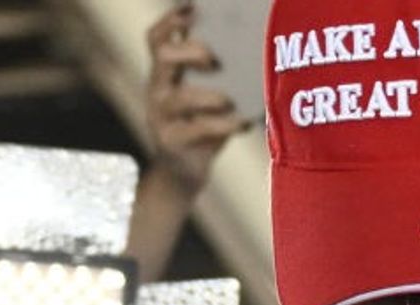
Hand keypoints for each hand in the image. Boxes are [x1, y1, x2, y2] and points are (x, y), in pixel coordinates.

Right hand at [146, 4, 250, 194]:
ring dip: (209, 95)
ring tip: (229, 100)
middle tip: (214, 58)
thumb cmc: (203, 125)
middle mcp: (157, 90)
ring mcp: (160, 116)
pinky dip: (224, 125)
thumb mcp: (206, 96)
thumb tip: (263, 49)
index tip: (193, 9)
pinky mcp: (172, 141)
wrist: (183, 173)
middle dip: (190, 51)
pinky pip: (198, 129)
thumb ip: (222, 75)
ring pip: (179, 97)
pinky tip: (244, 124)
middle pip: (162, 57)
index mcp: (164, 73)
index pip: (155, 39)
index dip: (170, 21)